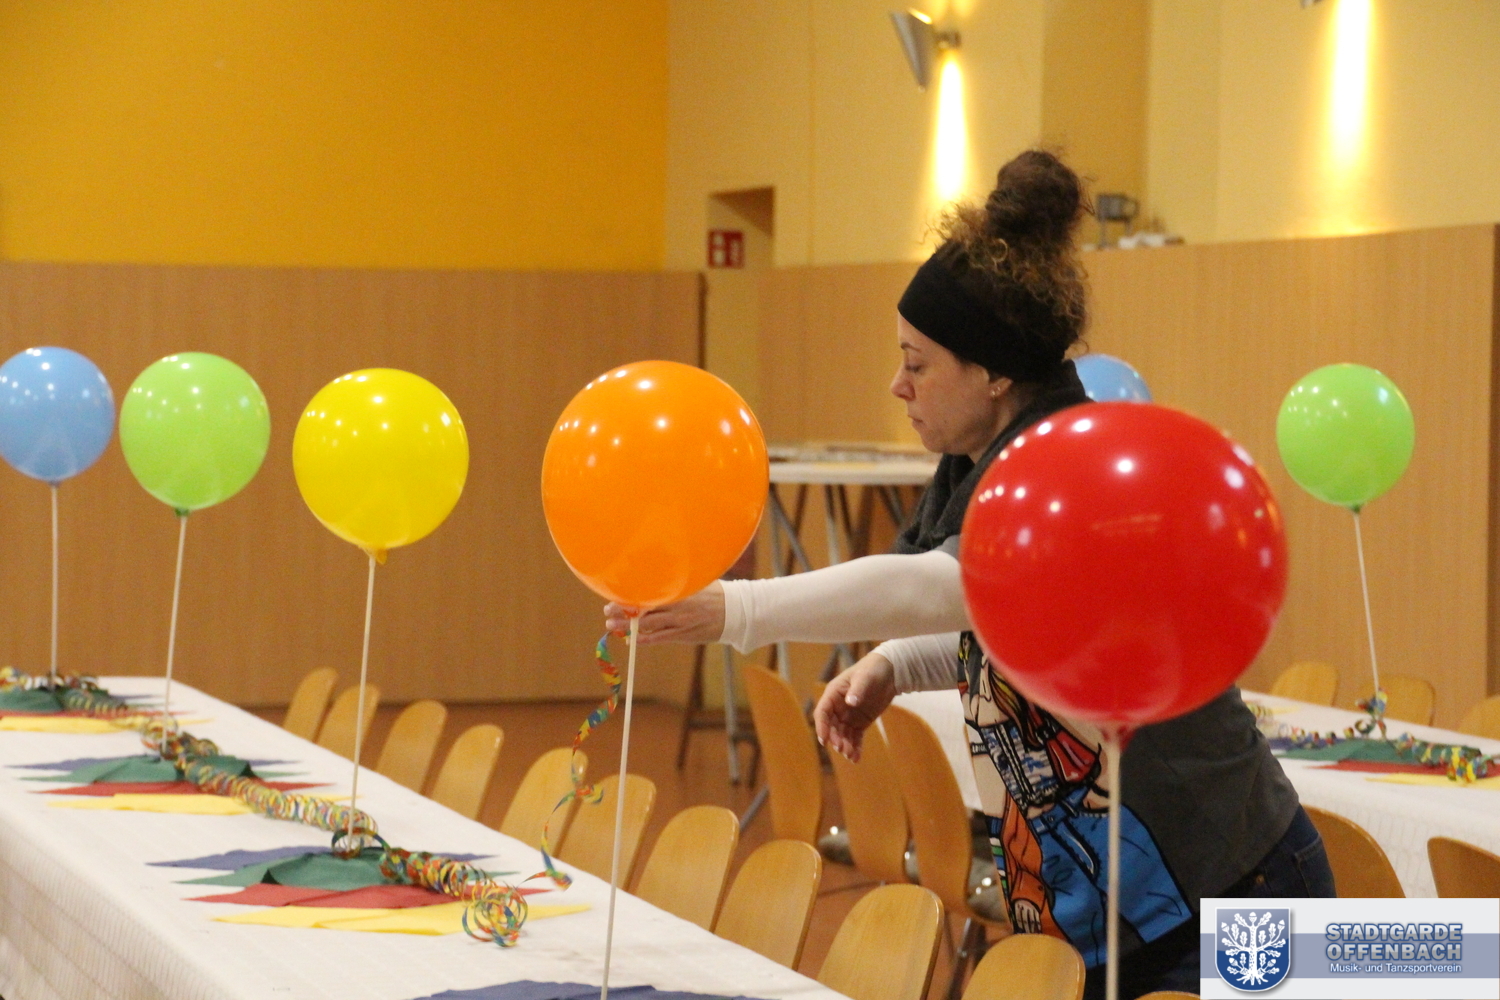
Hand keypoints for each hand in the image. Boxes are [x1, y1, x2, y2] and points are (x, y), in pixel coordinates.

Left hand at [603, 582, 724, 644]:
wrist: (736, 613)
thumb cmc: (715, 593)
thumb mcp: (697, 581)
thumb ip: (677, 580)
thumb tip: (655, 573)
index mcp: (680, 589)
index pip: (649, 591)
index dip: (630, 595)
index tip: (614, 595)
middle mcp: (677, 605)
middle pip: (644, 609)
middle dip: (623, 612)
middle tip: (608, 612)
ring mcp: (680, 622)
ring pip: (648, 626)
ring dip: (628, 627)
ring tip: (612, 626)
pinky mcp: (683, 635)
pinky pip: (660, 638)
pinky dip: (644, 639)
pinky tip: (632, 639)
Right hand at [814, 652, 896, 761]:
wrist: (890, 672)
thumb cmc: (873, 669)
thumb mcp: (865, 677)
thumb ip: (857, 690)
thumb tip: (850, 702)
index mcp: (833, 693)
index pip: (822, 712)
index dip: (821, 726)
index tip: (824, 740)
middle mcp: (838, 707)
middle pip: (831, 726)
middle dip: (835, 738)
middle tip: (842, 748)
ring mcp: (848, 716)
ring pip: (842, 734)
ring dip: (844, 745)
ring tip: (850, 755)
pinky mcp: (860, 722)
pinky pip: (855, 737)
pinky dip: (855, 747)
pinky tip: (856, 758)